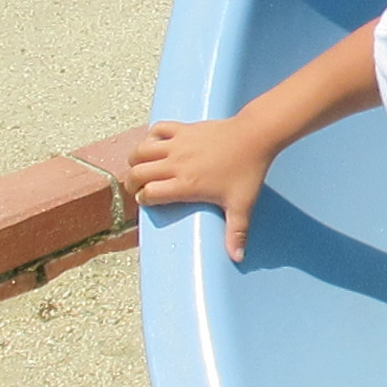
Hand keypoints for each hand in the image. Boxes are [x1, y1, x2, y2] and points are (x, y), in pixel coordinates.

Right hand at [129, 118, 277, 261]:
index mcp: (185, 184)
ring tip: (140, 167)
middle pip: (138, 172)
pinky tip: (156, 144)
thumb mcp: (241, 206)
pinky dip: (151, 136)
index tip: (147, 201)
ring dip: (135, 160)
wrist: (254, 137)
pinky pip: (157, 129)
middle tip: (137, 188)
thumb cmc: (247, 171)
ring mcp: (178, 144)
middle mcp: (176, 164)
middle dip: (132, 183)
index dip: (143, 199)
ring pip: (141, 150)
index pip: (149, 193)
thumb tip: (237, 258)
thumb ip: (236, 233)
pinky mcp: (183, 128)